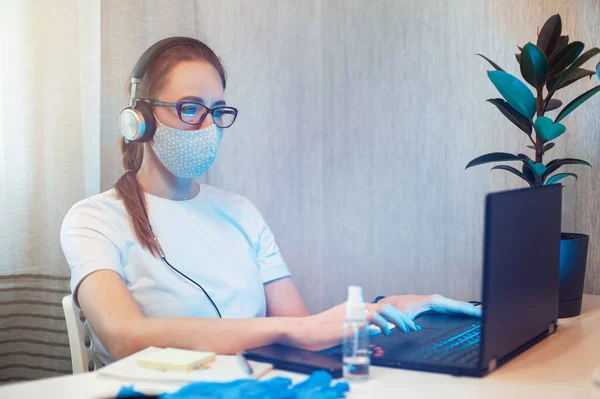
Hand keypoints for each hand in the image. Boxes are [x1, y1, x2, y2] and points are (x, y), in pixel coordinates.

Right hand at [280, 301, 418, 350]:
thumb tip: (373, 332)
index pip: (378, 307)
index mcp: (351, 307)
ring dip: (395, 319)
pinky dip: (381, 324)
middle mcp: (352, 308)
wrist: (301, 331)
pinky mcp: (347, 324)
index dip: (394, 314)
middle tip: (411, 325)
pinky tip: (387, 331)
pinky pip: (369, 321)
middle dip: (400, 316)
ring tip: (405, 328)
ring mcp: (350, 314)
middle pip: (383, 307)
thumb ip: (356, 327)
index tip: (404, 322)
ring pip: (380, 311)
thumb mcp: (340, 327)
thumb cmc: (317, 332)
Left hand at [380, 294, 481, 318]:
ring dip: (469, 311)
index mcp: (433, 301)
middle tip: (488, 316)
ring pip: (457, 307)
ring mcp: (437, 303)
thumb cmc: (396, 309)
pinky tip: (468, 316)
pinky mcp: (436, 307)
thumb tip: (412, 328)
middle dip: (474, 310)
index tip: (480, 313)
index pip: (455, 305)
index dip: (468, 309)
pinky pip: (452, 309)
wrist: (390, 305)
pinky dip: (462, 312)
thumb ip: (407, 322)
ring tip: (483, 317)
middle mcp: (437, 301)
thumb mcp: (402, 315)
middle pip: (460, 305)